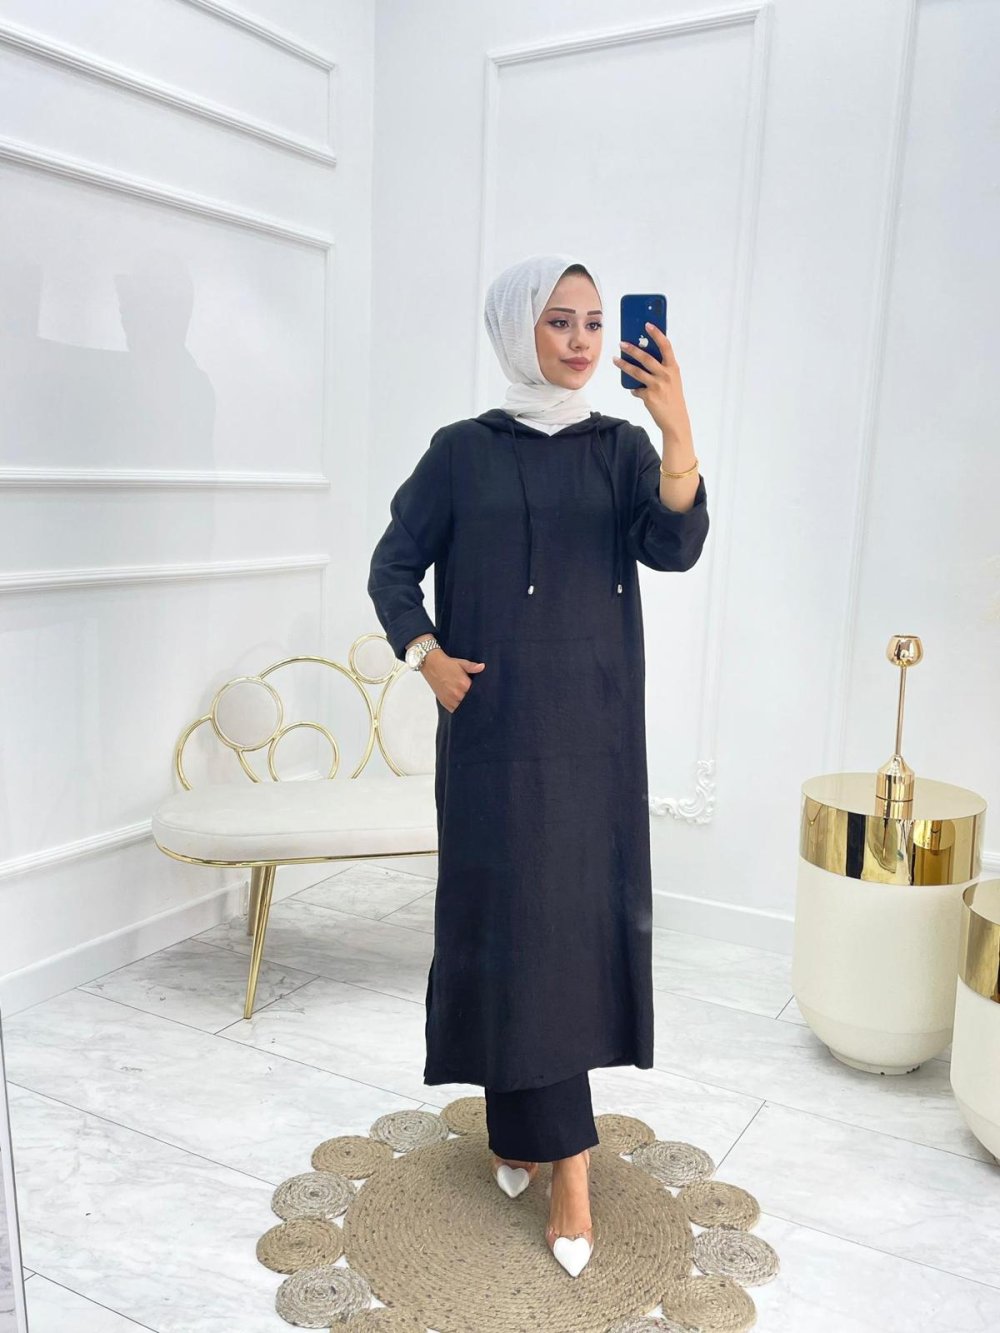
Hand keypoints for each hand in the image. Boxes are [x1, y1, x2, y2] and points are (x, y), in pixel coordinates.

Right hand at [421, 650, 485, 711]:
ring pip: (463, 707)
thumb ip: (472, 667)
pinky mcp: (444, 702)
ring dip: (466, 705)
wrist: (431, 665)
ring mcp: (450, 699)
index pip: (477, 693)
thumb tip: (482, 667)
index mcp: (463, 684)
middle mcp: (457, 694)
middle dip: (474, 699)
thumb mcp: (461, 663)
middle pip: (471, 701)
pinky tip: (461, 703)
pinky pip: (455, 710)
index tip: (483, 692)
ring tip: (469, 701)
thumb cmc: (447, 664)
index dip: (481, 693)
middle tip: (477, 697)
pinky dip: (458, 708)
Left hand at [613, 323, 692, 447]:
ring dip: (624, 365)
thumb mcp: (673, 380)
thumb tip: (643, 359)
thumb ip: (662, 369)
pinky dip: (634, 389)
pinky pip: (636, 389)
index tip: (647, 324)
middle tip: (622, 343)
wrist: (676, 420)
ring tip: (615, 359)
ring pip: (636, 372)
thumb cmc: (674, 398)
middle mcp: (666, 375)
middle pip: (646, 357)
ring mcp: (657, 386)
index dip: (657, 334)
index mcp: (673, 368)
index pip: (666, 346)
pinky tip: (635, 390)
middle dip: (632, 349)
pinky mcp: (648, 396)